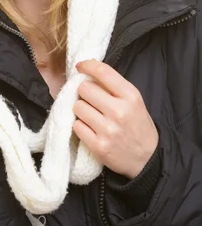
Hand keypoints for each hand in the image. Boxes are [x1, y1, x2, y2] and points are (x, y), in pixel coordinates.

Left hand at [73, 59, 158, 178]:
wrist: (148, 159)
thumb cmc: (138, 126)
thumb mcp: (134, 101)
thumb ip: (114, 86)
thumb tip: (88, 68)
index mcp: (131, 96)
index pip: (103, 72)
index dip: (87, 65)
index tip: (80, 66)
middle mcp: (119, 111)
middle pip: (84, 88)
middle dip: (84, 92)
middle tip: (91, 99)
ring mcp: (108, 130)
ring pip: (78, 106)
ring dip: (81, 109)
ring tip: (92, 115)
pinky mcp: (98, 146)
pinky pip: (77, 126)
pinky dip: (80, 126)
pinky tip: (90, 128)